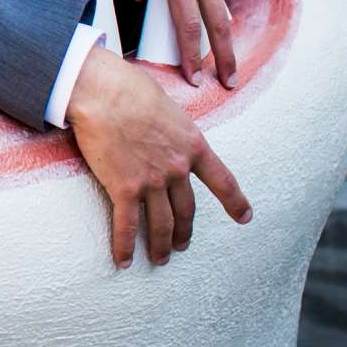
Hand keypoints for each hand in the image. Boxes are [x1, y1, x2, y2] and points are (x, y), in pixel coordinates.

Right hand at [65, 45, 250, 267]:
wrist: (101, 91)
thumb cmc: (129, 86)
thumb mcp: (166, 104)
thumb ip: (171, 125)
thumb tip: (161, 127)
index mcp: (193, 145)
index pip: (223, 180)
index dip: (236, 202)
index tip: (244, 217)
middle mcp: (177, 168)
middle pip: (186, 210)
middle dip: (184, 231)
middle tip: (181, 245)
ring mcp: (152, 181)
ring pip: (161, 223)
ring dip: (161, 245)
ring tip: (159, 258)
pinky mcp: (124, 188)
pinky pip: (127, 224)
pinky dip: (125, 245)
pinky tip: (124, 260)